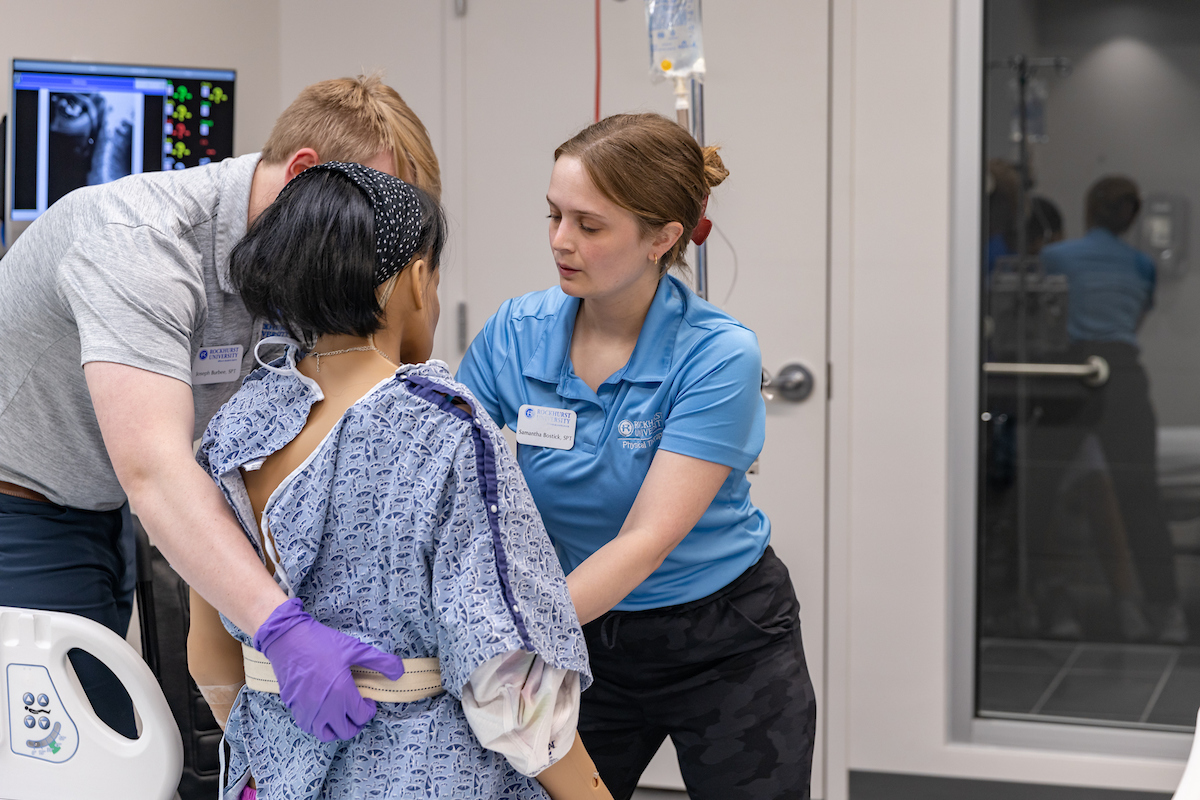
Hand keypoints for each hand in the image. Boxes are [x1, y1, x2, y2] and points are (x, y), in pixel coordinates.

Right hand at [253, 598, 405, 740]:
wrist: (288, 639)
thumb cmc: (321, 643)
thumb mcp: (355, 649)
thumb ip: (380, 662)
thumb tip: (399, 672)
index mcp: (342, 695)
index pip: (362, 717)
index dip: (369, 710)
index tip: (368, 700)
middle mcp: (325, 709)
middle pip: (346, 731)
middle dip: (357, 723)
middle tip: (358, 709)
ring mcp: (308, 711)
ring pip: (326, 734)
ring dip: (338, 728)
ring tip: (342, 714)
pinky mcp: (295, 709)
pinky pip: (309, 727)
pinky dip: (320, 725)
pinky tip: (324, 711)